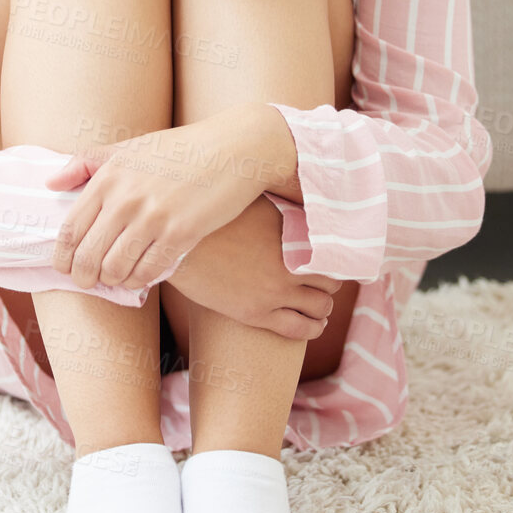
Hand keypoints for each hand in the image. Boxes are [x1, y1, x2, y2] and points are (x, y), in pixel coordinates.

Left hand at [44, 107, 280, 291]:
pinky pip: (149, 271)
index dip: (62, 258)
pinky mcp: (181, 233)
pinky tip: (140, 275)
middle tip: (88, 282)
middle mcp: (126, 198)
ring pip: (116, 269)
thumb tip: (50, 184)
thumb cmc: (179, 149)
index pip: (70, 230)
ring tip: (116, 278)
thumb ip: (86, 163)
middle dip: (84, 277)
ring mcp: (153, 217)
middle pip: (88, 256)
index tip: (65, 268)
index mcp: (108, 177)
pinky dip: (139, 280)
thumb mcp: (129, 148)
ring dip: (113, 280)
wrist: (233, 149)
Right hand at [169, 196, 343, 341]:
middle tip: (323, 283)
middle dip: (330, 284)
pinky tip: (312, 324)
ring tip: (318, 305)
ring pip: (322, 308)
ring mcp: (274, 292)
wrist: (175, 246)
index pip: (333, 253)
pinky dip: (312, 327)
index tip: (331, 260)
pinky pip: (300, 329)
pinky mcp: (256, 314)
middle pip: (332, 282)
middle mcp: (289, 265)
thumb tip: (295, 183)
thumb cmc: (211, 218)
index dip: (336, 259)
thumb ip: (279, 205)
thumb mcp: (251, 202)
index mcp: (290, 236)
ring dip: (323, 308)